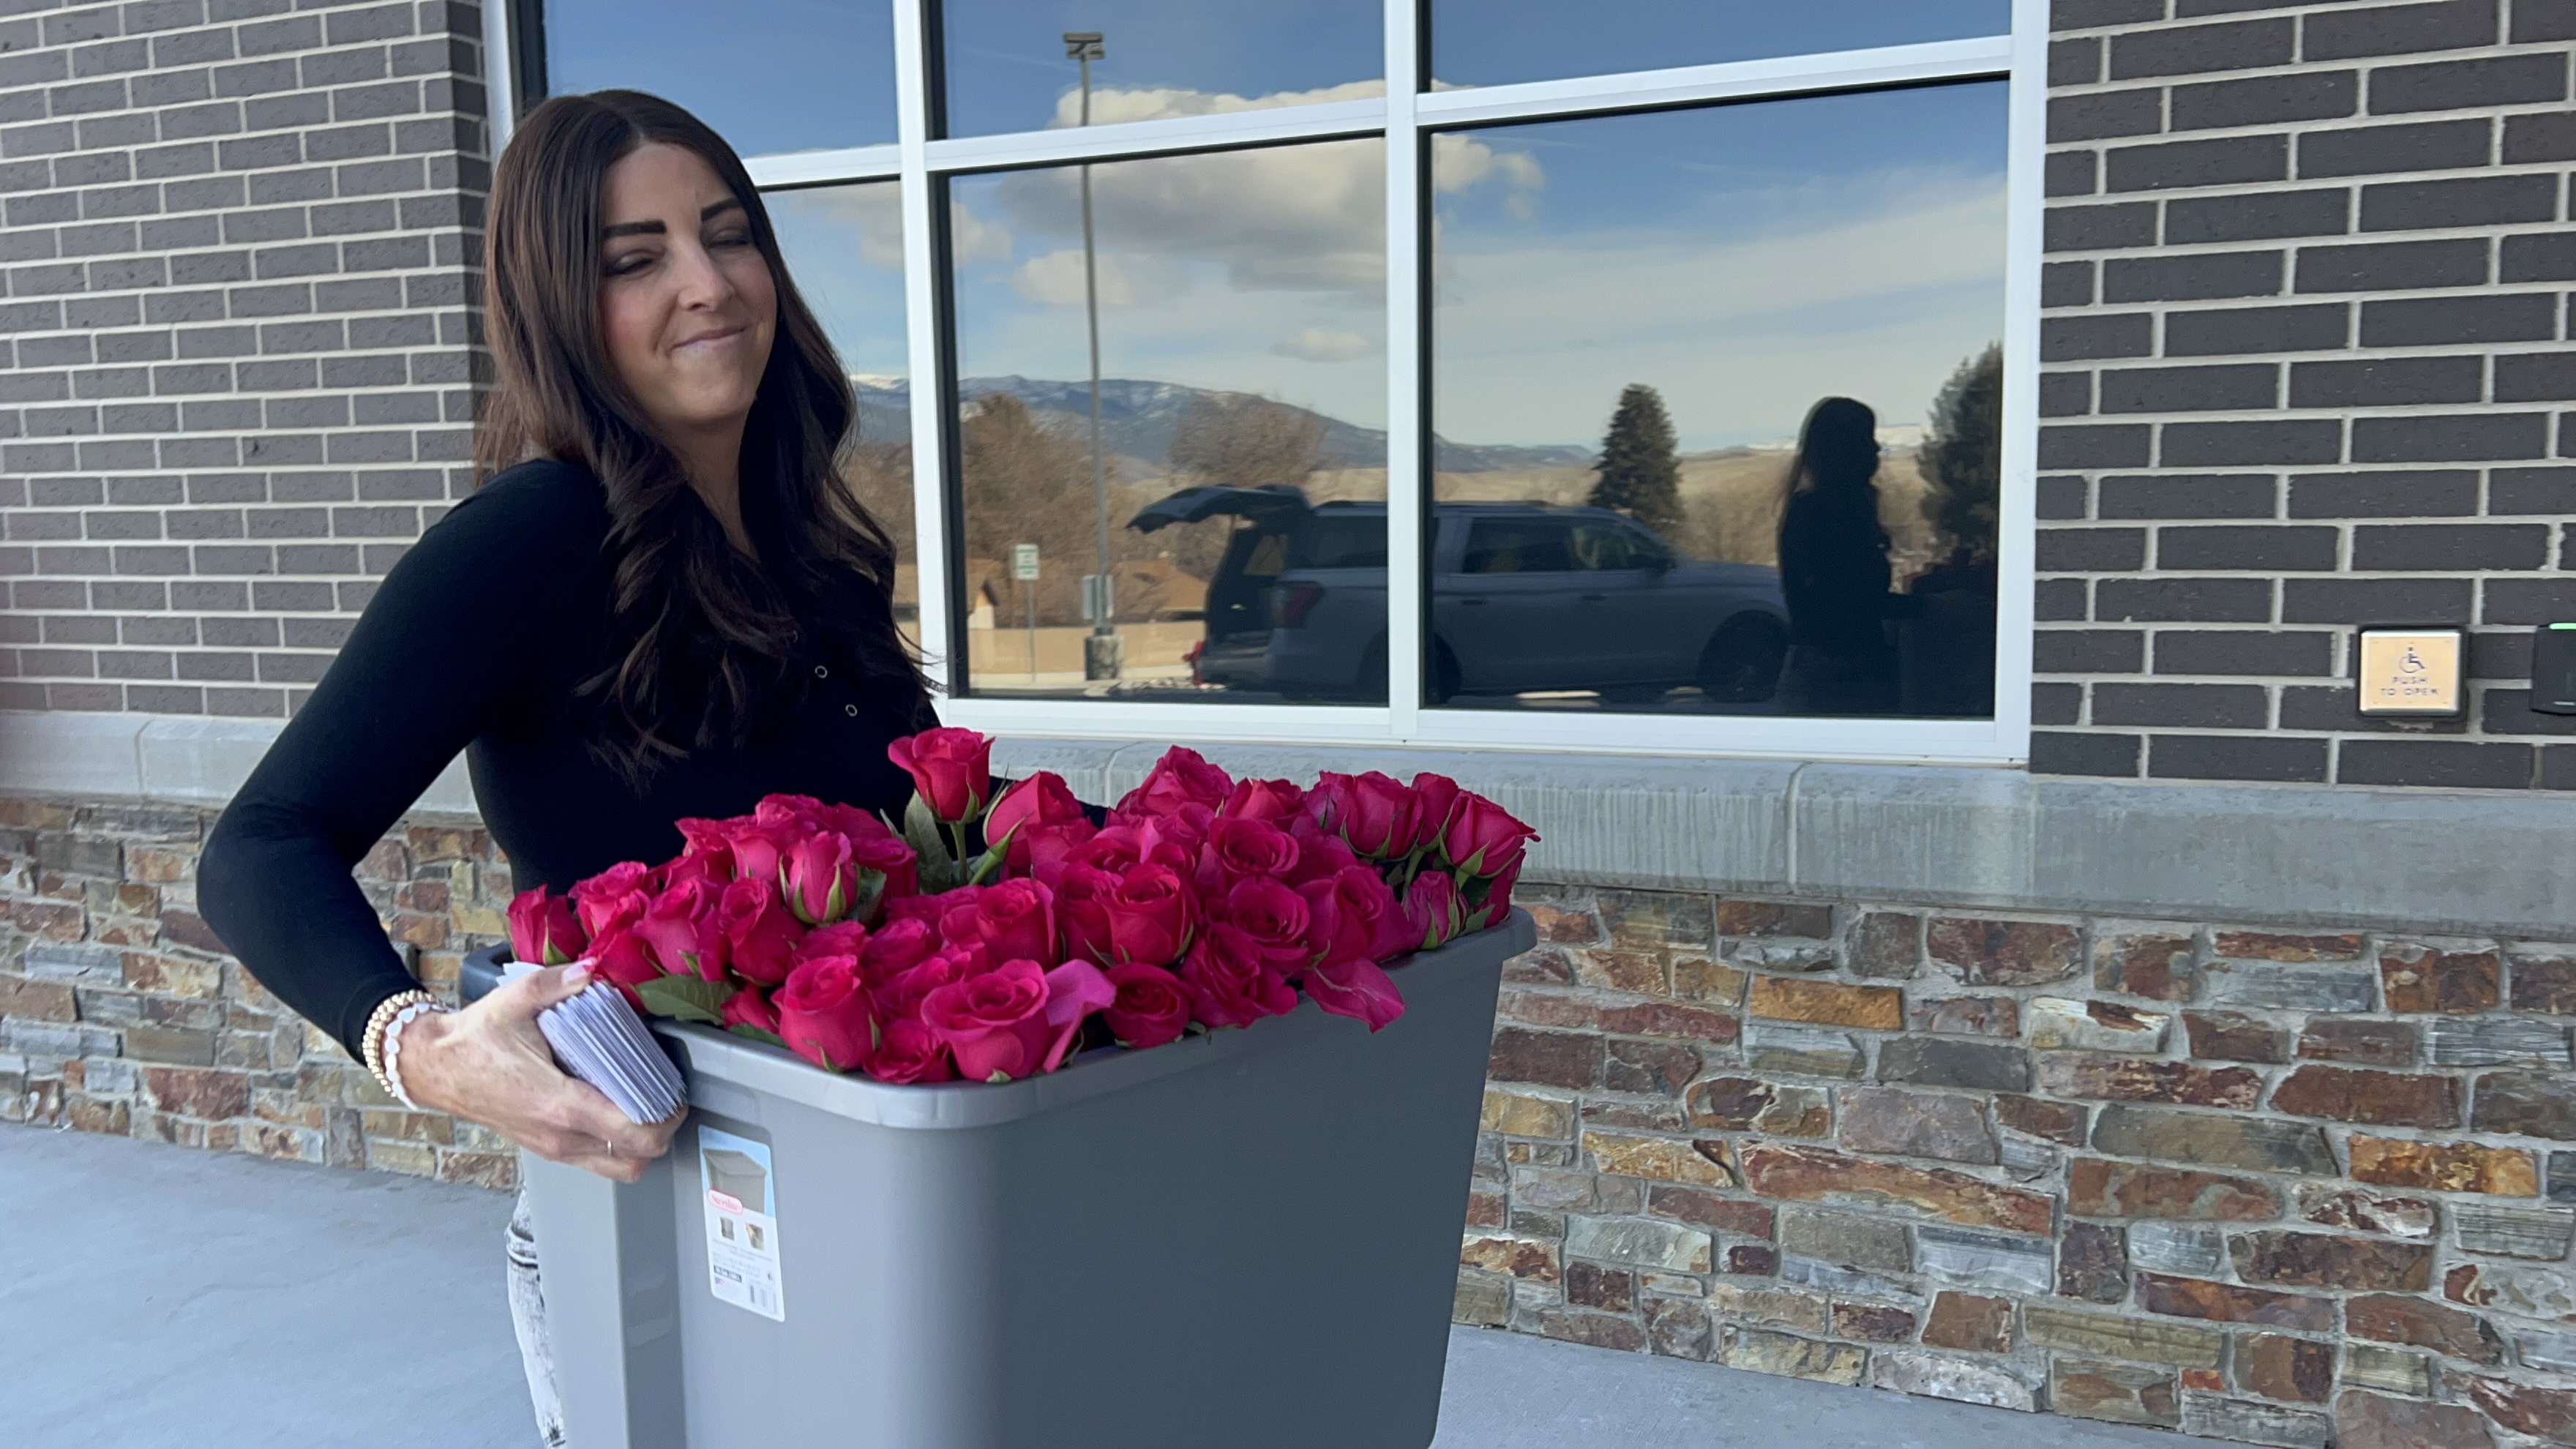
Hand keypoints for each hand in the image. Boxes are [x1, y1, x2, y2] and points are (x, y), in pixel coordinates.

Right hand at [399, 962, 683, 1182]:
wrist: (435, 1066)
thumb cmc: (474, 1038)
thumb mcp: (516, 999)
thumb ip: (560, 982)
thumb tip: (593, 969)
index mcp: (558, 1103)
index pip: (632, 1132)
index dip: (667, 1119)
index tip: (676, 1097)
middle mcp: (558, 1135)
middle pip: (634, 1160)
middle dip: (661, 1134)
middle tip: (668, 1102)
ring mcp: (550, 1147)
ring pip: (615, 1168)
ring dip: (639, 1144)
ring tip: (646, 1107)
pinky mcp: (544, 1148)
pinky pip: (594, 1160)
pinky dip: (615, 1145)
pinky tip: (615, 1110)